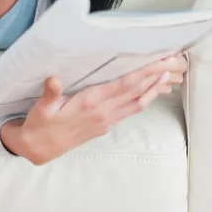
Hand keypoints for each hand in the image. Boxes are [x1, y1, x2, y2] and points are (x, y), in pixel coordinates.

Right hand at [19, 54, 187, 164]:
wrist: (39, 149)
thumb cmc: (40, 124)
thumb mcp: (41, 108)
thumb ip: (50, 93)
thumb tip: (54, 80)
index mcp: (90, 103)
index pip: (123, 85)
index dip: (144, 73)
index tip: (159, 62)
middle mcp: (103, 113)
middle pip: (137, 93)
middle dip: (156, 77)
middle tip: (173, 62)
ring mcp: (106, 121)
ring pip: (138, 104)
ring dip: (154, 89)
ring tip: (168, 75)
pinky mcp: (104, 126)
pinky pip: (130, 111)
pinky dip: (143, 99)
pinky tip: (148, 93)